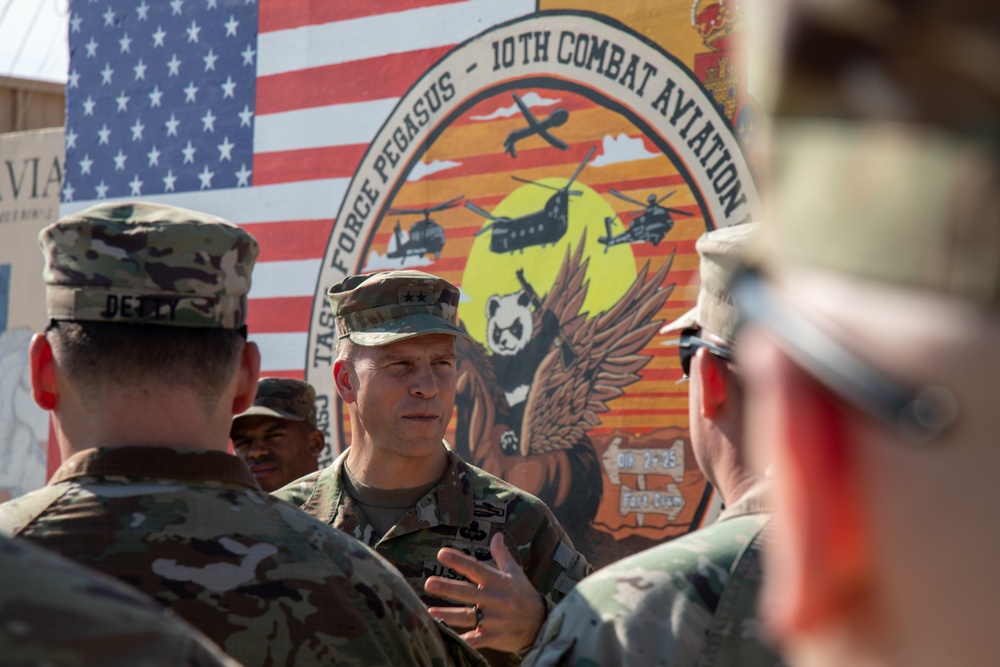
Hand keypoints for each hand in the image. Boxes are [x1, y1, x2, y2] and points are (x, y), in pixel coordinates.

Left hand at [425, 531, 545, 652]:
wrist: (541, 623)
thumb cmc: (524, 595)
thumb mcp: (515, 572)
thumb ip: (501, 555)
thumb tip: (496, 535)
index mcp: (498, 581)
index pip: (475, 567)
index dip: (458, 561)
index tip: (441, 553)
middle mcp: (495, 598)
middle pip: (468, 592)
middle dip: (447, 588)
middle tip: (429, 583)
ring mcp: (494, 619)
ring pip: (468, 616)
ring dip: (449, 615)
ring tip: (430, 612)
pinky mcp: (494, 636)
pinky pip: (476, 639)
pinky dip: (464, 639)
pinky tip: (449, 638)